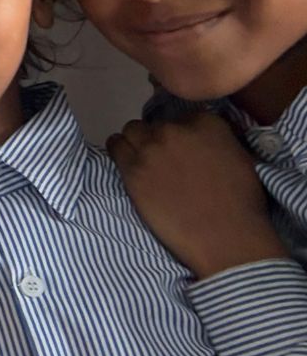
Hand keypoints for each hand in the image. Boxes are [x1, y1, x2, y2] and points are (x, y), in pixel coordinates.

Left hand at [108, 109, 286, 278]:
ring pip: (132, 130)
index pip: (186, 118)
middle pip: (156, 124)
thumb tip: (204, 138)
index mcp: (206, 124)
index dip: (185, 134)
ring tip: (146, 163)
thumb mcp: (241, 158)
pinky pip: (115, 146)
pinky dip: (120, 152)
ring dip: (138, 143)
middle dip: (160, 140)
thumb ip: (218, 139)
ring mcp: (151, 148)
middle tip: (167, 163)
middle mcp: (175, 130)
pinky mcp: (132, 169)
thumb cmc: (241, 204)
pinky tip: (130, 165)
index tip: (186, 151)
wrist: (225, 237)